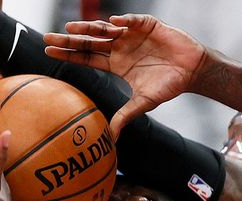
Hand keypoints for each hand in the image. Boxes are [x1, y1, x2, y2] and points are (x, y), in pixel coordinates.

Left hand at [44, 14, 207, 136]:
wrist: (192, 71)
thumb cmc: (168, 85)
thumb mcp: (143, 103)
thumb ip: (125, 116)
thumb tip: (109, 139)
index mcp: (116, 64)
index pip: (86, 57)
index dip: (68, 54)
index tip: (48, 50)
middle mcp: (120, 47)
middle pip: (90, 41)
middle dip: (70, 38)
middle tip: (48, 35)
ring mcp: (132, 35)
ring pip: (106, 29)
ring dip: (90, 28)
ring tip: (73, 27)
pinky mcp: (148, 25)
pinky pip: (133, 21)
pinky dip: (124, 21)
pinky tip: (113, 23)